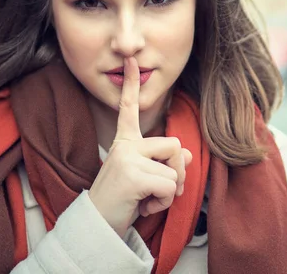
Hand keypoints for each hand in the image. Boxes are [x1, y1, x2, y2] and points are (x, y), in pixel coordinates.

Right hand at [88, 56, 192, 237]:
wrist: (97, 226)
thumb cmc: (123, 200)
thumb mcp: (146, 178)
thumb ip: (165, 162)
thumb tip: (189, 153)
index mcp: (125, 141)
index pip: (130, 109)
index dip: (132, 85)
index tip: (130, 59)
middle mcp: (124, 145)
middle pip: (175, 145)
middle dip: (177, 171)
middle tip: (159, 188)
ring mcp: (127, 158)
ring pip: (175, 169)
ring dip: (170, 190)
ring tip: (147, 198)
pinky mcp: (132, 175)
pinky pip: (169, 186)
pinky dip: (164, 202)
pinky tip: (144, 206)